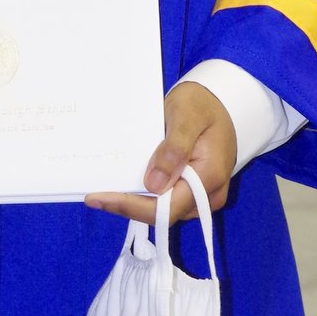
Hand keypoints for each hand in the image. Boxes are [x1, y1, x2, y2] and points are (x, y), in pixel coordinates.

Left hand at [84, 80, 236, 225]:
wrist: (222, 102)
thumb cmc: (202, 104)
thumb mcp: (186, 115)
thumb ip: (174, 149)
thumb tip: (153, 185)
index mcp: (209, 177)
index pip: (167, 207)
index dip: (132, 207)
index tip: (100, 198)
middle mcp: (207, 195)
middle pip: (163, 212)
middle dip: (128, 206)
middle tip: (94, 195)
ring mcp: (202, 195)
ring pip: (164, 208)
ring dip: (134, 201)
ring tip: (103, 190)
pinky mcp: (194, 190)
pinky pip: (168, 198)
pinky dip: (145, 194)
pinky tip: (124, 185)